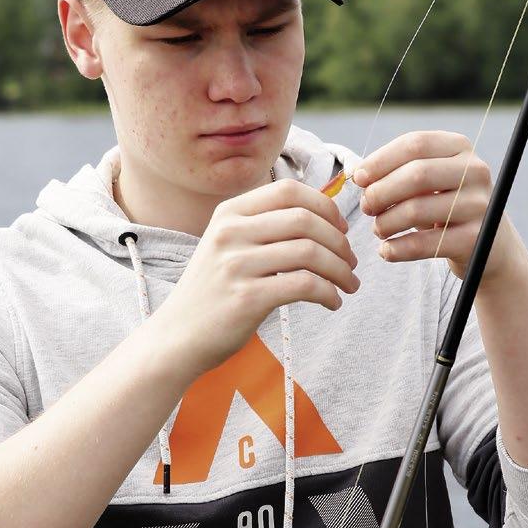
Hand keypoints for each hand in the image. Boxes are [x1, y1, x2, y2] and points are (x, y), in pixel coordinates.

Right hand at [153, 179, 359, 377]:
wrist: (177, 336)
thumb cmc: (214, 292)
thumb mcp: (228, 246)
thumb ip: (265, 227)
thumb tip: (324, 217)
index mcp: (229, 213)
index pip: (289, 191)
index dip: (325, 207)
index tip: (341, 229)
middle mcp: (230, 233)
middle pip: (305, 220)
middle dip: (339, 242)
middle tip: (350, 263)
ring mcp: (237, 265)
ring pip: (310, 252)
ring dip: (340, 270)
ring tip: (348, 285)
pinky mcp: (247, 298)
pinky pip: (305, 286)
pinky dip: (328, 293)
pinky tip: (332, 303)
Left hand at [353, 131, 518, 281]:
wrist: (491, 246)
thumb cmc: (446, 206)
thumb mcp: (430, 180)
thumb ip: (398, 171)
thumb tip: (357, 174)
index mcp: (460, 147)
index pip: (415, 144)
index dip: (380, 160)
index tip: (358, 178)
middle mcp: (475, 171)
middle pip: (416, 175)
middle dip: (381, 192)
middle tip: (366, 207)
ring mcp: (479, 205)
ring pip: (417, 210)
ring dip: (386, 222)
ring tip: (378, 229)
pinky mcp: (475, 239)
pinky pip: (424, 244)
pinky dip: (397, 249)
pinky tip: (386, 251)